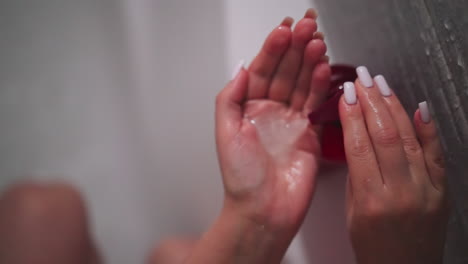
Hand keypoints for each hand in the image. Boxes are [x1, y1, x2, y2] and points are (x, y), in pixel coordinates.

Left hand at [184, 9, 330, 263]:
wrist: (264, 211)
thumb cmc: (242, 178)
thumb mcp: (225, 133)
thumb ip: (230, 98)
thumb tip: (242, 67)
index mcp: (248, 108)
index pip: (263, 70)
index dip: (273, 49)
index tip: (283, 30)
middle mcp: (270, 111)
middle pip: (285, 72)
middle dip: (295, 48)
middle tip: (306, 26)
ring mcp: (291, 120)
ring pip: (302, 83)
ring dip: (310, 62)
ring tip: (318, 42)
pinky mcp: (310, 132)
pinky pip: (316, 103)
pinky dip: (321, 86)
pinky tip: (324, 69)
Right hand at [339, 68, 447, 263]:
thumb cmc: (374, 247)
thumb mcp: (351, 212)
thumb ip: (356, 174)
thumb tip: (359, 139)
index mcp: (370, 200)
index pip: (358, 145)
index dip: (351, 115)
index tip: (346, 95)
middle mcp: (400, 192)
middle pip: (383, 135)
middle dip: (371, 101)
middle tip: (362, 79)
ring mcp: (426, 190)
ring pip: (408, 138)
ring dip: (394, 106)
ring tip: (382, 84)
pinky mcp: (442, 191)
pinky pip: (436, 153)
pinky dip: (428, 128)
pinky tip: (419, 107)